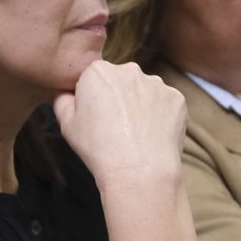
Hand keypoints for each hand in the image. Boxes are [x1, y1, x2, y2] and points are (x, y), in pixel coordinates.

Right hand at [55, 61, 195, 240]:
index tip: (95, 118)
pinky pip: (165, 103)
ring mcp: (157, 83)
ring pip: (145, 91)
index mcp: (98, 71)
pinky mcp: (177, 98)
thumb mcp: (66, 125)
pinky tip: (153, 135)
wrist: (139, 170)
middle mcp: (129, 69)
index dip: (92, 98)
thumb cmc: (98, 147)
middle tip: (115, 127)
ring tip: (136, 134)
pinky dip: (160, 115)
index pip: (92, 78)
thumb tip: (68, 94)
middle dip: (118, 97)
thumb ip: (63, 101)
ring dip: (140, 105)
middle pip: (120, 81)